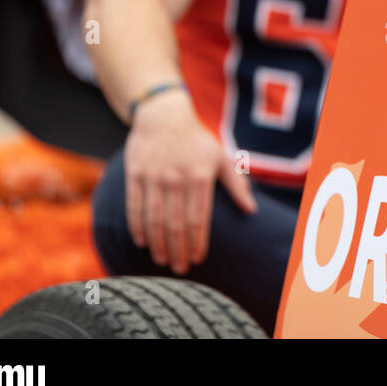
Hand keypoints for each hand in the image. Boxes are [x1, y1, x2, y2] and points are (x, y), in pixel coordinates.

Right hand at [123, 90, 257, 275]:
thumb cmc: (197, 141)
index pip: (199, 218)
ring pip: (154, 218)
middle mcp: (177, 178)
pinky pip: (134, 206)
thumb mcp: (221, 157)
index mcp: (201, 176)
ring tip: (162, 260)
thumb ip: (237, 184)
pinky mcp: (135, 174)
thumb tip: (252, 210)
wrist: (164, 116)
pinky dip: (137, 226)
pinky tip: (141, 242)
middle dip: (178, 250)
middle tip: (180, 269)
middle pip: (176, 224)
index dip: (198, 242)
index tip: (198, 259)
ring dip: (157, 244)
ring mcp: (154, 177)